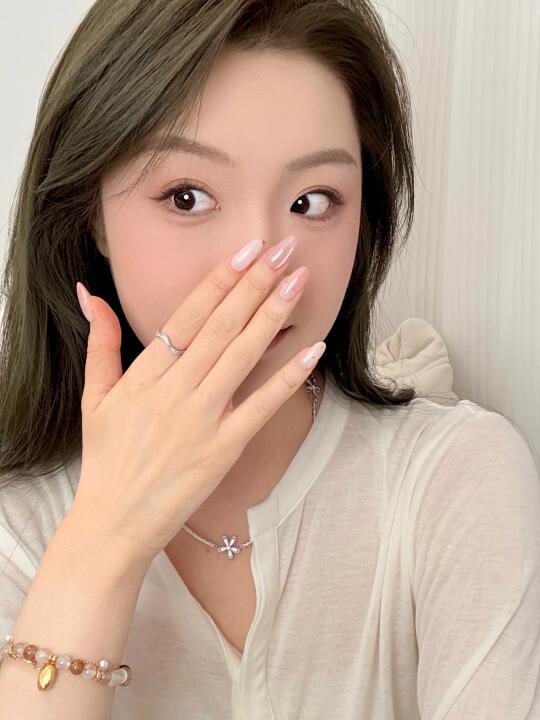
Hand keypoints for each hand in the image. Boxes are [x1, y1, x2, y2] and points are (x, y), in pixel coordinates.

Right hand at [73, 236, 325, 565]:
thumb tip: (91, 294)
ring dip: (272, 316)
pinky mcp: (223, 449)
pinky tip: (311, 349)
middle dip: (254, 284)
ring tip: (298, 281)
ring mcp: (200, 420)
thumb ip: (99, 342)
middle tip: (283, 249)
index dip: (219, 281)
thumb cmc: (106, 460)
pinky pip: (261, 406)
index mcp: (143, 375)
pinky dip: (287, 377)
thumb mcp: (94, 397)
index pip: (187, 317)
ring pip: (241, 358)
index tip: (245, 249)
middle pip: (220, 328)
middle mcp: (174, 392)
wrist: (114, 522)